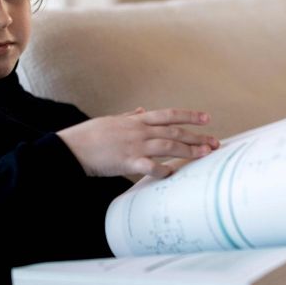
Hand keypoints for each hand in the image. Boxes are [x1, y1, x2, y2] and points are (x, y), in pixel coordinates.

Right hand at [57, 107, 220, 177]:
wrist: (71, 148)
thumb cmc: (89, 135)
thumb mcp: (111, 120)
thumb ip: (128, 116)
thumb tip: (140, 110)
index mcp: (136, 120)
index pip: (169, 115)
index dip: (189, 116)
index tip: (206, 119)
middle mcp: (139, 130)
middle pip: (174, 132)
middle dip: (197, 137)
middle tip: (214, 142)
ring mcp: (134, 146)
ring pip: (168, 146)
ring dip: (188, 151)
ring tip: (204, 155)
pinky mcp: (126, 162)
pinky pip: (150, 166)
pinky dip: (163, 170)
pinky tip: (174, 174)